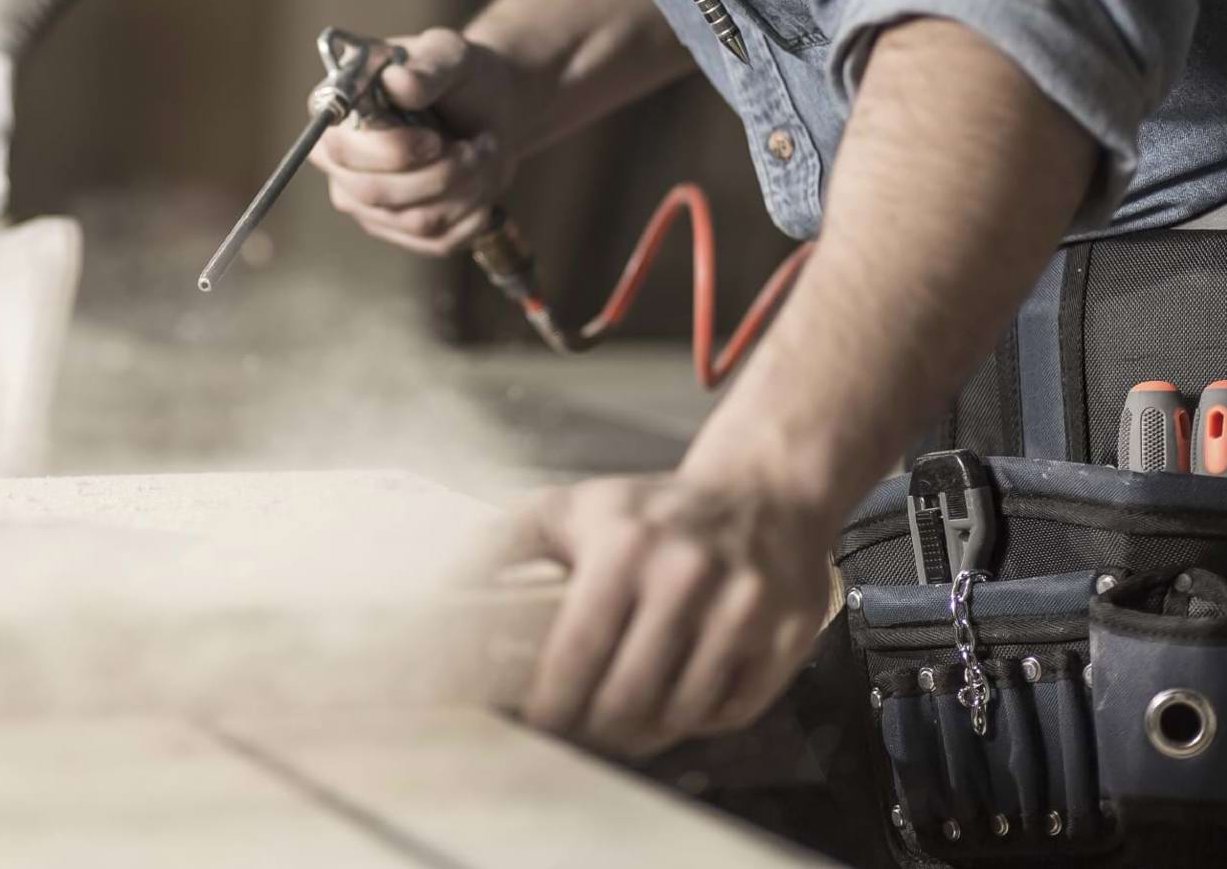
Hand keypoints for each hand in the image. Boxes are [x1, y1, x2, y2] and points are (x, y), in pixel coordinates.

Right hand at [307, 27, 536, 256]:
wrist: (493, 109)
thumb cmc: (461, 77)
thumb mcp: (450, 56)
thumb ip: (426, 67)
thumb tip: (397, 81)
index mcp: (336, 114)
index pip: (339, 150)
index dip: (391, 152)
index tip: (435, 138)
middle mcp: (340, 163)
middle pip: (374, 193)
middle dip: (440, 172)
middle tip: (476, 145)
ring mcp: (367, 203)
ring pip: (414, 220)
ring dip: (466, 187)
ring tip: (483, 154)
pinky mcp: (399, 231)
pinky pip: (437, 241)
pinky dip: (473, 213)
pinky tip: (480, 182)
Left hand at [492, 470, 836, 758]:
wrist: (762, 492)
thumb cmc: (652, 510)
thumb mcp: (570, 508)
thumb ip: (500, 546)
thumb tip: (439, 596)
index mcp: (625, 546)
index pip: (576, 654)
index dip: (551, 704)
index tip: (539, 722)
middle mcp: (687, 574)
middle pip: (627, 698)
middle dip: (594, 730)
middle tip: (580, 733)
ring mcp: (743, 606)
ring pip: (679, 714)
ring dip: (645, 732)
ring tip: (625, 721)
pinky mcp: (787, 634)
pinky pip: (731, 711)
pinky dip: (700, 718)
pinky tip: (680, 696)